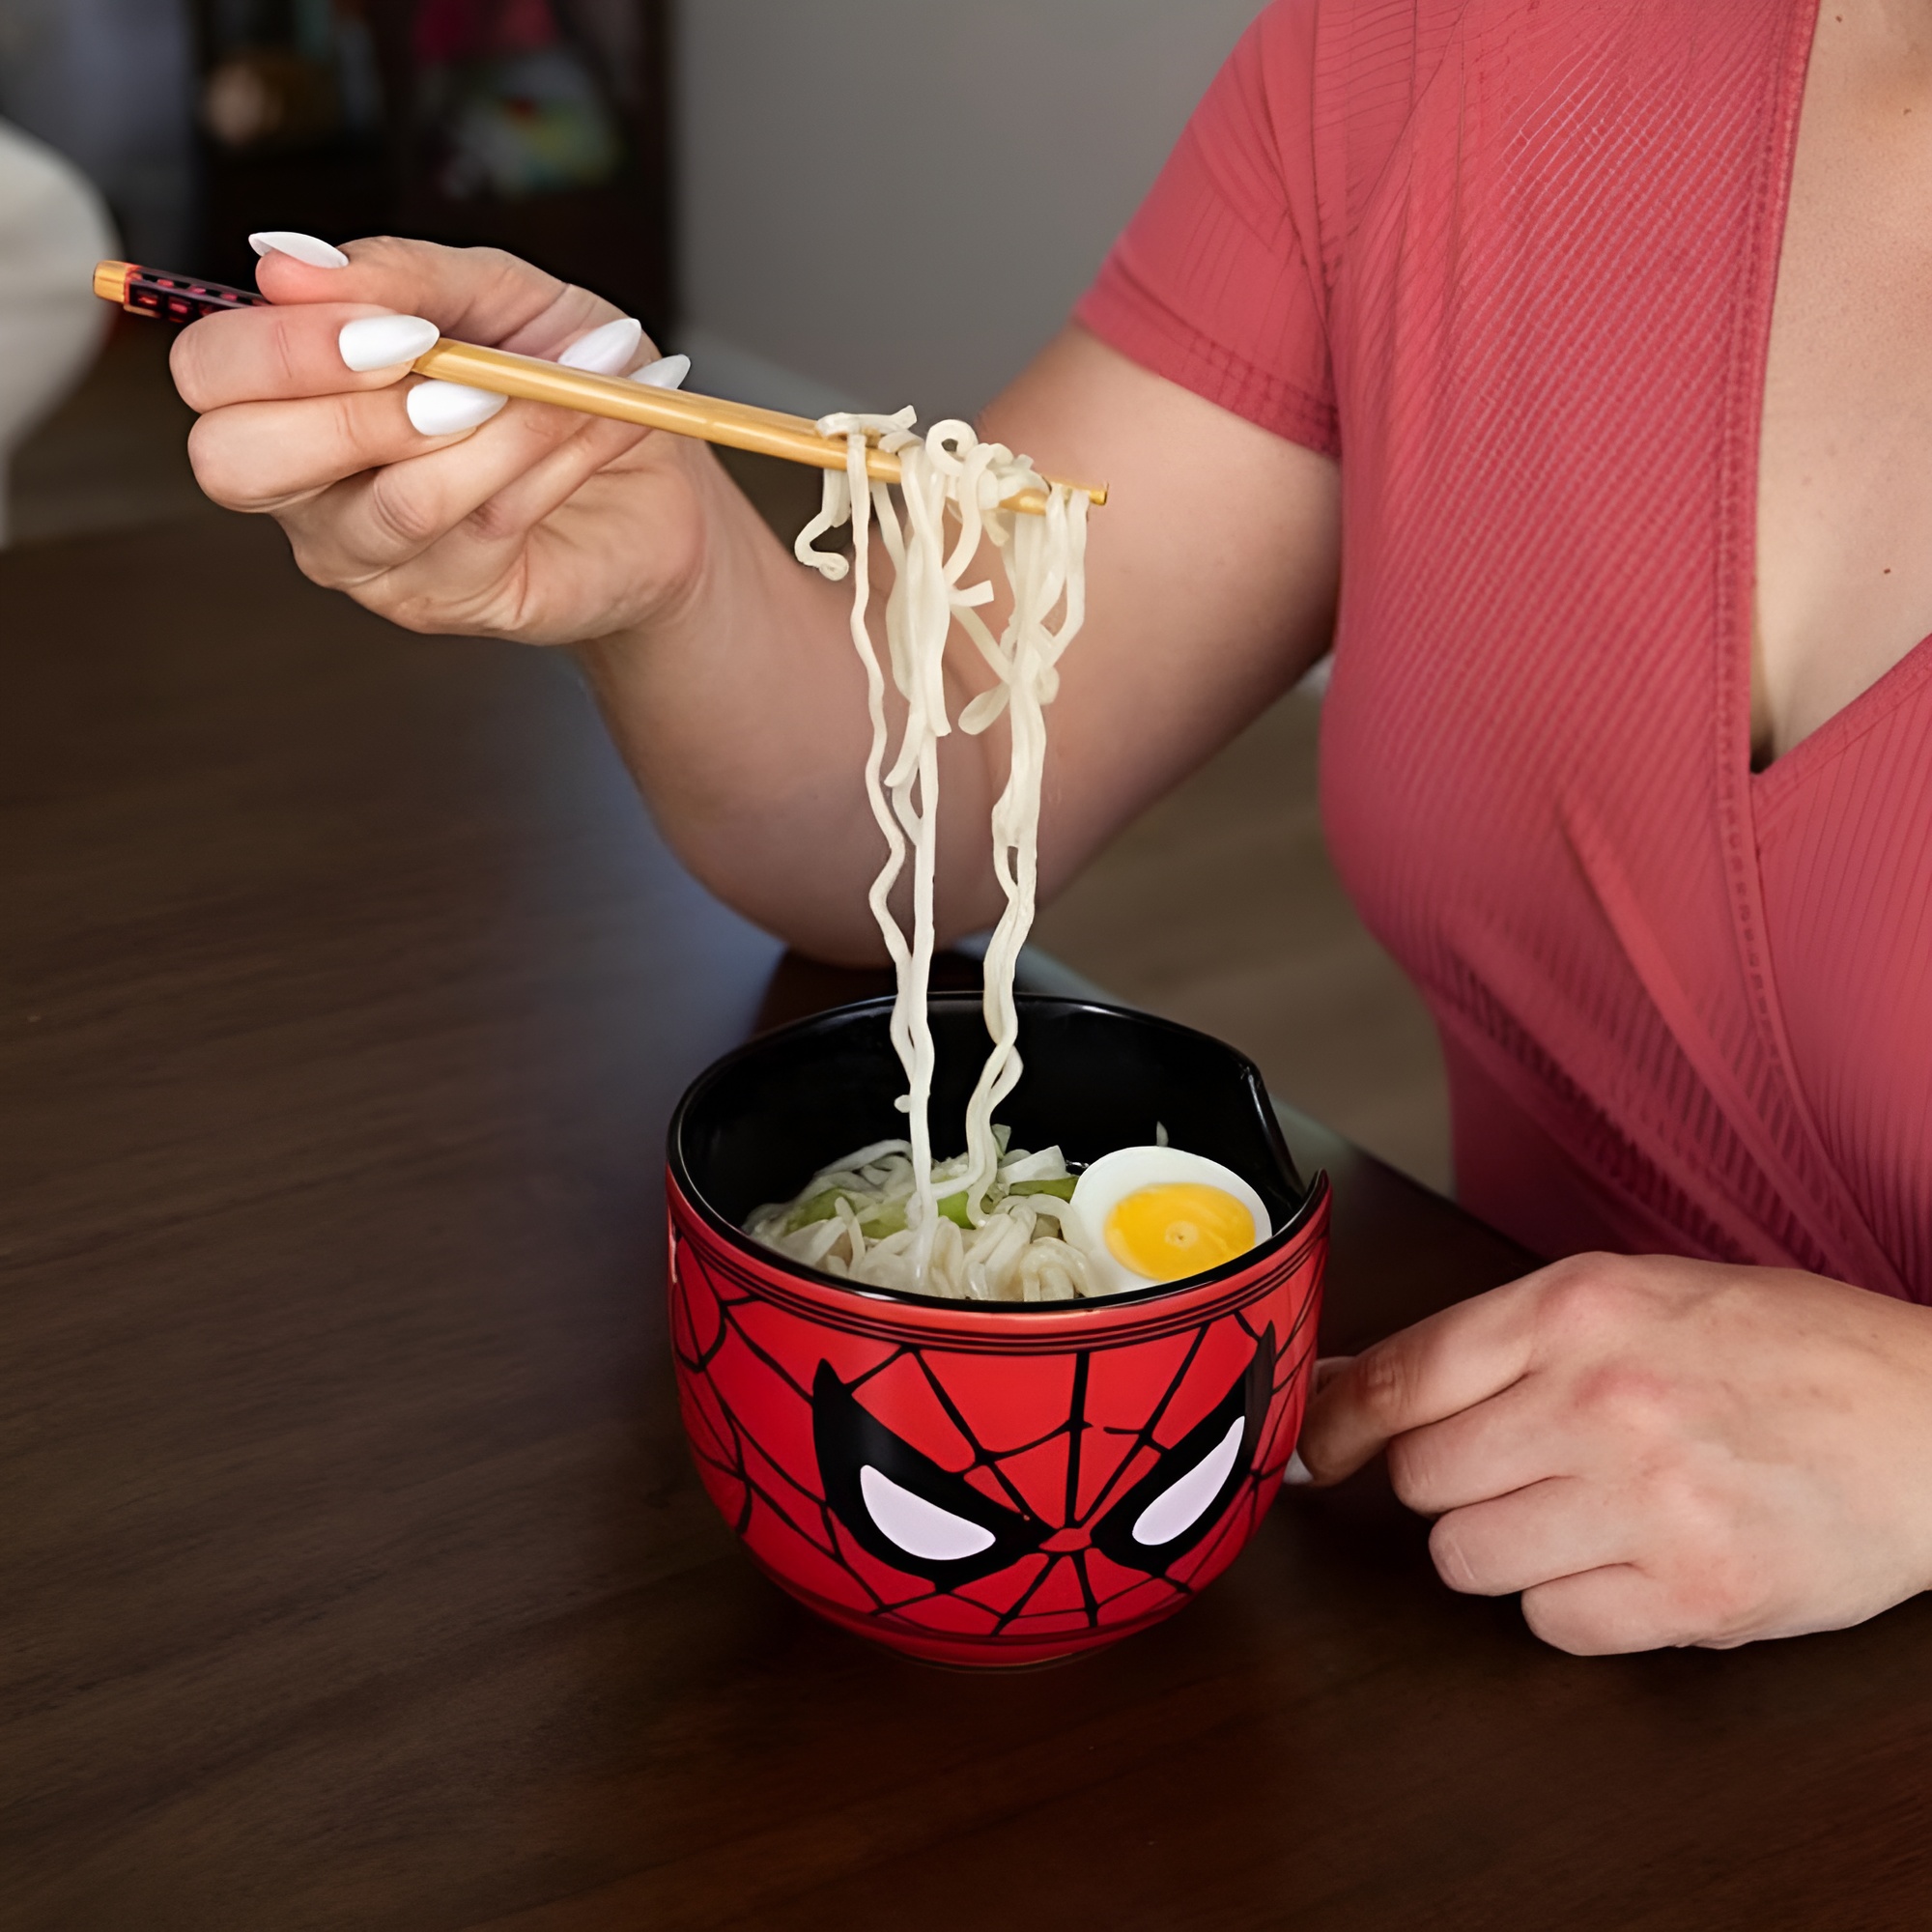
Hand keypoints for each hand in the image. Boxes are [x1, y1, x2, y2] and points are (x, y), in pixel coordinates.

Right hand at [172, 236, 721, 644]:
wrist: (659, 483)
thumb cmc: (559, 375)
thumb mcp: (496, 294)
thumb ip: (401, 275)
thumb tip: (285, 259)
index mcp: (288, 391)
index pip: (209, 374)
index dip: (281, 346)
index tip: (390, 322)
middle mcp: (304, 486)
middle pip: (236, 463)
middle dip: (350, 409)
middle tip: (443, 366)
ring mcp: (367, 558)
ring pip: (393, 504)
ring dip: (491, 431)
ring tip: (562, 386)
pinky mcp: (446, 602)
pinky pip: (484, 527)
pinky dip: (550, 457)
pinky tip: (596, 420)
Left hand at [1297, 1252, 1931, 1652]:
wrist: (1931, 1420)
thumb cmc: (1782, 1348)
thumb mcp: (1630, 1297)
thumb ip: (1494, 1341)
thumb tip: (1352, 1383)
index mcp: (1577, 1309)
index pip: (1401, 1376)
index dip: (1339, 1422)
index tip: (1319, 1448)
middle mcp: (1600, 1401)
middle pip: (1424, 1478)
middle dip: (1450, 1480)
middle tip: (1513, 1465)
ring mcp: (1648, 1503)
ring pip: (1468, 1559)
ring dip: (1501, 1544)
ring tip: (1574, 1511)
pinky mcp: (1695, 1595)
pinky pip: (1552, 1623)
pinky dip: (1570, 1603)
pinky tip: (1624, 1559)